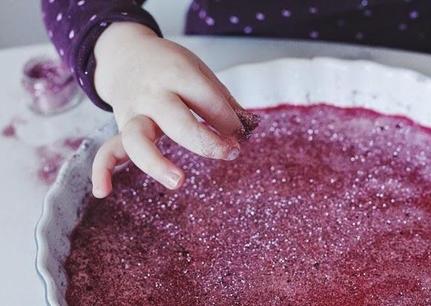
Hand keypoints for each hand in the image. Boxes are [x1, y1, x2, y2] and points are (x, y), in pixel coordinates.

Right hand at [91, 22, 246, 197]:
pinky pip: (108, 149)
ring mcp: (133, 112)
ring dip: (157, 163)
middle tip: (231, 153)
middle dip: (206, 141)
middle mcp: (152, 93)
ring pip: (138, 138)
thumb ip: (220, 100)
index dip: (229, 120)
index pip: (207, 99)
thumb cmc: (170, 66)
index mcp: (177, 72)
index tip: (240, 133)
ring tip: (179, 181)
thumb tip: (245, 130)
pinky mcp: (121, 127)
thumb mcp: (198, 70)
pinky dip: (102, 170)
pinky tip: (104, 192)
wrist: (127, 54)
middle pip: (177, 121)